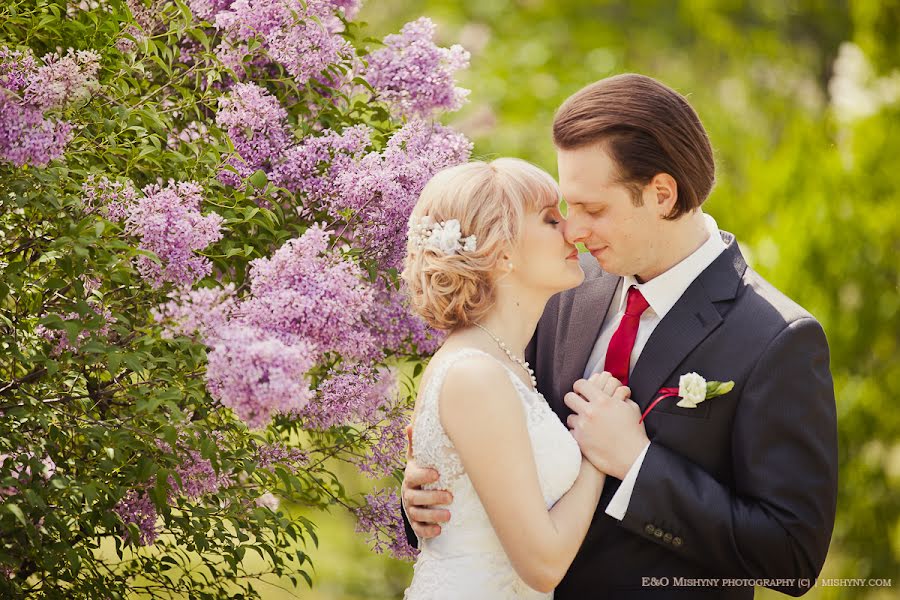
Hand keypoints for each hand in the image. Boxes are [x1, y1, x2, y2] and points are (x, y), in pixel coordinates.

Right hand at [402, 424, 451, 538]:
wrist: (415, 492)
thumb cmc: (421, 471)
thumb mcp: (418, 458)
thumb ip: (415, 444)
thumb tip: (409, 425)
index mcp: (410, 477)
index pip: (414, 476)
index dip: (424, 476)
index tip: (437, 474)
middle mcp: (408, 494)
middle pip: (416, 498)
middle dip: (433, 498)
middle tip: (450, 497)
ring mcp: (411, 509)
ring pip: (418, 514)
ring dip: (432, 515)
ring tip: (448, 515)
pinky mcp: (416, 523)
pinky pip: (419, 529)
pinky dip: (427, 531)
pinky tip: (439, 530)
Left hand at [564, 372, 648, 479]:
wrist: (633, 457)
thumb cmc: (635, 432)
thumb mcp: (631, 408)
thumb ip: (620, 396)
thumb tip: (616, 390)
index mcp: (603, 401)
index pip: (581, 384)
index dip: (580, 386)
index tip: (582, 390)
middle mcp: (590, 412)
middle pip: (569, 398)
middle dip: (573, 400)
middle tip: (579, 404)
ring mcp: (583, 427)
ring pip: (570, 416)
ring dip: (577, 419)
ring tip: (586, 423)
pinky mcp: (580, 441)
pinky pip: (572, 432)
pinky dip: (578, 433)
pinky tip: (587, 435)